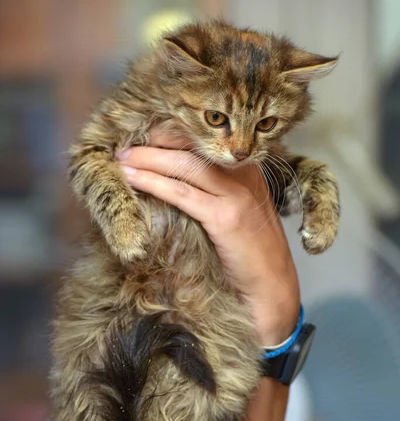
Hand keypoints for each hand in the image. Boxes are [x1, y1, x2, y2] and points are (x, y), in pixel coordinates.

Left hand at [117, 127, 299, 344]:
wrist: (272, 285)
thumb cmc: (252, 253)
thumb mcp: (238, 211)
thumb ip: (217, 191)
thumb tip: (174, 180)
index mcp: (247, 168)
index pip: (203, 140)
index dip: (170, 135)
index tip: (144, 137)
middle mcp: (244, 174)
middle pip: (192, 147)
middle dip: (154, 143)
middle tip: (124, 147)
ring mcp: (236, 194)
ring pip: (184, 165)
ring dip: (147, 160)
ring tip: (121, 161)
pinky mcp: (225, 218)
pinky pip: (182, 194)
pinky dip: (154, 184)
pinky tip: (134, 181)